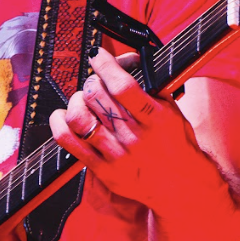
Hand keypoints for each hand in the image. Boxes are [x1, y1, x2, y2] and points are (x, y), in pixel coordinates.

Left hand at [48, 51, 218, 212]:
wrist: (180, 185)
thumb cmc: (176, 145)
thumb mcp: (174, 113)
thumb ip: (152, 90)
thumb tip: (127, 64)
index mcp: (156, 119)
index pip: (123, 86)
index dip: (105, 65)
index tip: (97, 55)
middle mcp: (134, 137)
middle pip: (96, 97)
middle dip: (91, 81)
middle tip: (94, 82)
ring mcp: (116, 154)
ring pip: (79, 117)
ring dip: (75, 100)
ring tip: (82, 99)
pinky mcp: (101, 169)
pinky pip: (68, 142)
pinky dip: (59, 123)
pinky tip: (61, 116)